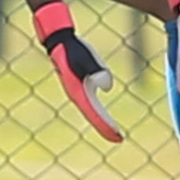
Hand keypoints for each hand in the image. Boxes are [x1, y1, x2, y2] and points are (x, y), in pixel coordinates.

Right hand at [33, 2, 122, 142]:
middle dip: (106, 127)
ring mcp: (78, 91)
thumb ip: (95, 69)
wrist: (60, 41)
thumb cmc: (72, 48)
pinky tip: (103, 115)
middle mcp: (78, 94)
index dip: (107, 126)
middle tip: (119, 139)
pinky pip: (91, 104)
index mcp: (79, 91)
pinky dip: (99, 112)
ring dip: (103, 121)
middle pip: (94, 116)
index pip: (95, 113)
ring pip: (92, 111)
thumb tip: (108, 86)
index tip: (118, 137)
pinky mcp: (80, 86)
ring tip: (114, 132)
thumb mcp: (85, 56)